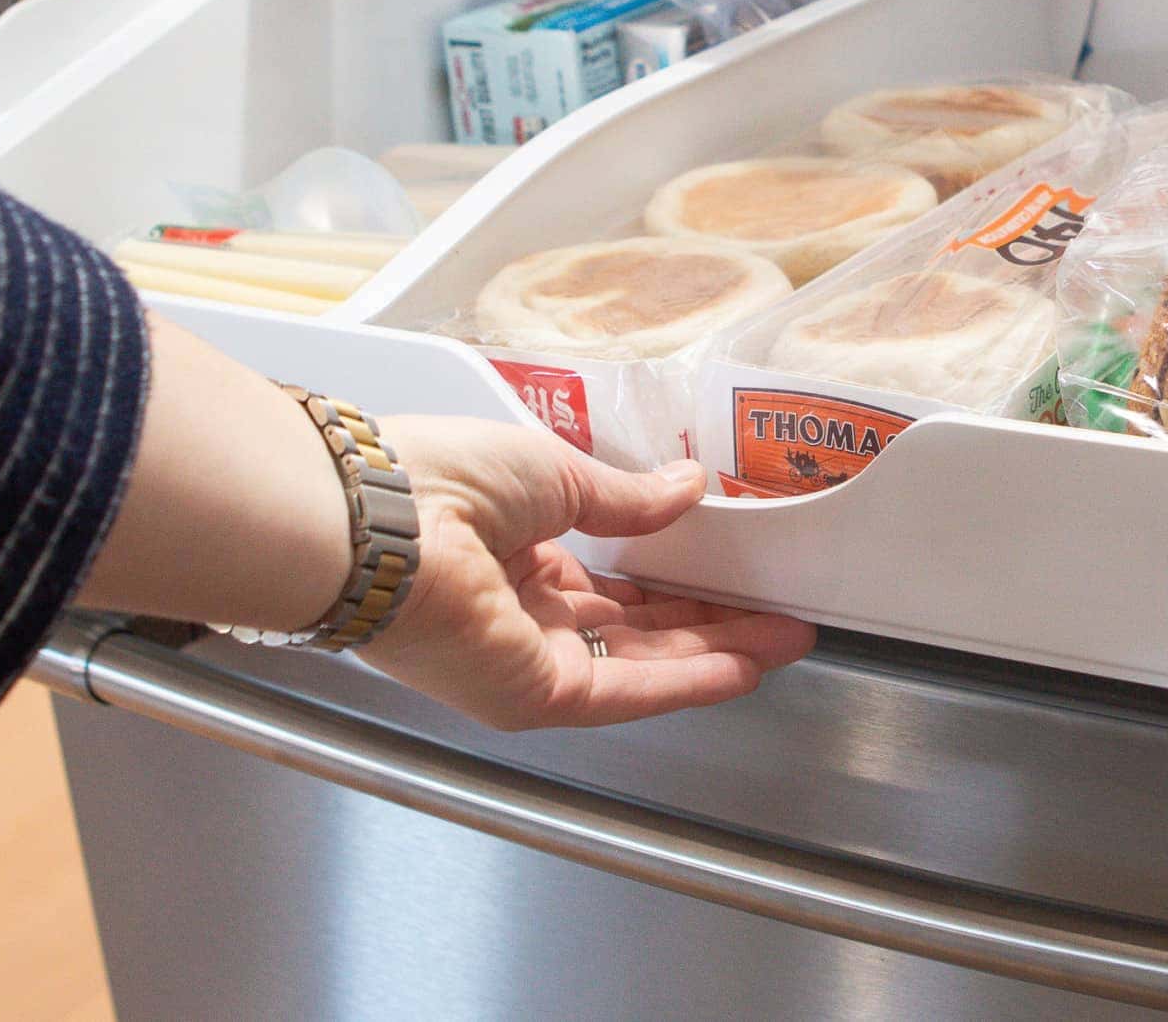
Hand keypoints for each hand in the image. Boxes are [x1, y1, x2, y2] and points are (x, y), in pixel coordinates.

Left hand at [359, 416, 815, 728]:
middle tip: (778, 614)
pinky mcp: (537, 694)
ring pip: (642, 663)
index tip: (732, 573)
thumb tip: (688, 487)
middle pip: (635, 631)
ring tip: (785, 638)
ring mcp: (529, 663)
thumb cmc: (444, 476)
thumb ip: (624, 497)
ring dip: (716, 652)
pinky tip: (743, 665)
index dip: (673, 582)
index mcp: (513, 559)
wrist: (382, 522)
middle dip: (711, 624)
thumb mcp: (553, 472)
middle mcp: (521, 620)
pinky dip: (689, 678)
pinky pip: (628, 687)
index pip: (609, 585)